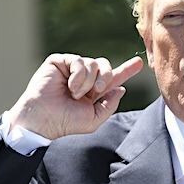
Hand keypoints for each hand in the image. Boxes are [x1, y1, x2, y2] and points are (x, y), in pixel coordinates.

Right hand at [6, 54, 143, 139]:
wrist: (43, 118)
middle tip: (98, 90)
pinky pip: (80, 61)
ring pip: (94, 64)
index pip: (112, 79)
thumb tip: (121, 89)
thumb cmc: (65, 122)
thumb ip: (110, 105)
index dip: (125, 71)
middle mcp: (84, 79)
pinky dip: (79, 76)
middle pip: (106, 66)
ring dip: (89, 82)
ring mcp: (71, 69)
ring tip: (75, 94)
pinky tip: (69, 86)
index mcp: (92, 92)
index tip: (140, 63)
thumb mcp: (94, 119)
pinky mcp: (60, 62)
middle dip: (107, 77)